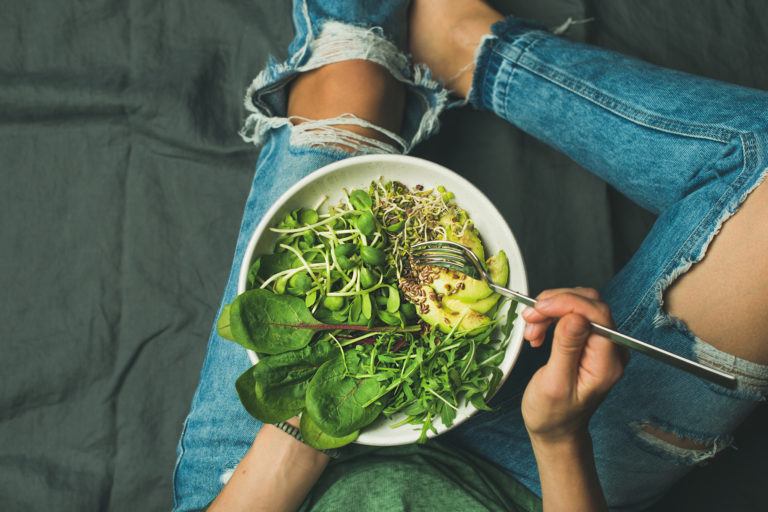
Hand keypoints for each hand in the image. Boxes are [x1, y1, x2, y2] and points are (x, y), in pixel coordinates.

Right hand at [521, 288, 626, 443]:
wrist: (556, 428)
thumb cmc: (553, 414)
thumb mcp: (555, 383)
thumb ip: (567, 348)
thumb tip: (576, 317)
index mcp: (607, 362)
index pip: (597, 314)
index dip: (567, 303)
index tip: (538, 309)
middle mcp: (611, 349)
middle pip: (589, 304)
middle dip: (555, 304)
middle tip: (530, 319)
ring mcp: (602, 343)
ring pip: (579, 305)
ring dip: (550, 310)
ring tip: (531, 330)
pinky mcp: (590, 340)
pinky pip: (573, 314)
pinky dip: (552, 316)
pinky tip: (538, 331)